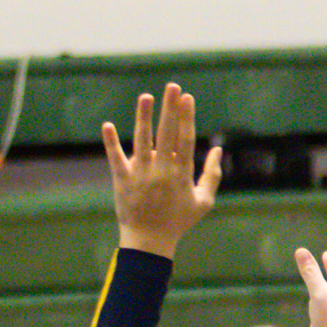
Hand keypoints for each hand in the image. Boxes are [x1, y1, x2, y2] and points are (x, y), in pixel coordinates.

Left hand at [103, 83, 221, 258]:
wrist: (149, 240)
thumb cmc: (179, 220)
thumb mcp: (204, 200)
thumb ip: (213, 174)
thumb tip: (218, 150)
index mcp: (182, 173)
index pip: (185, 139)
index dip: (187, 117)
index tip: (188, 98)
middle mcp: (162, 170)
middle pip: (167, 133)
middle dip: (170, 108)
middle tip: (173, 86)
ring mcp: (141, 173)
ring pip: (142, 139)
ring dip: (144, 116)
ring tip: (146, 96)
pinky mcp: (122, 179)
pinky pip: (115, 157)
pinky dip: (111, 141)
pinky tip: (108, 125)